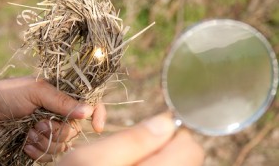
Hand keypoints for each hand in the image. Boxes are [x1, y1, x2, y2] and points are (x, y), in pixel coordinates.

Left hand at [0, 77, 105, 161]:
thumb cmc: (9, 94)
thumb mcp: (37, 92)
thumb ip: (63, 101)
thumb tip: (88, 111)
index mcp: (63, 98)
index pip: (90, 104)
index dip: (98, 115)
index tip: (98, 127)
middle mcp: (60, 114)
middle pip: (76, 131)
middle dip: (58, 131)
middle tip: (39, 124)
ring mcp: (50, 130)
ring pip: (63, 145)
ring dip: (45, 142)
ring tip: (29, 133)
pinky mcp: (39, 143)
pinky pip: (49, 155)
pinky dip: (37, 152)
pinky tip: (25, 143)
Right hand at [59, 113, 203, 165]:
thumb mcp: (91, 159)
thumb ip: (132, 139)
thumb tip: (167, 120)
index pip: (191, 148)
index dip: (172, 132)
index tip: (152, 129)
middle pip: (187, 157)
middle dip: (164, 145)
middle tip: (133, 149)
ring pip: (177, 164)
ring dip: (158, 156)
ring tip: (128, 162)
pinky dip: (153, 164)